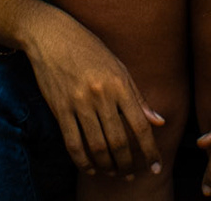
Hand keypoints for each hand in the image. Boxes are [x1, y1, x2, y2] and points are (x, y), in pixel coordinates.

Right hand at [24, 10, 165, 179]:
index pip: (140, 125)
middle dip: (128, 163)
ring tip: (114, 173)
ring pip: (97, 147)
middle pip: (118, 141)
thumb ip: (138, 97)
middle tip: (132, 174)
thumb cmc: (89, 49)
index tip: (155, 165)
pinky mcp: (59, 109)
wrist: (52, 36)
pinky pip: (72, 143)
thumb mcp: (118, 67)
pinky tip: (91, 169)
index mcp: (119, 84)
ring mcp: (78, 103)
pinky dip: (83, 162)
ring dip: (108, 166)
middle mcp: (101, 95)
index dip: (150, 149)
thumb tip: (159, 122)